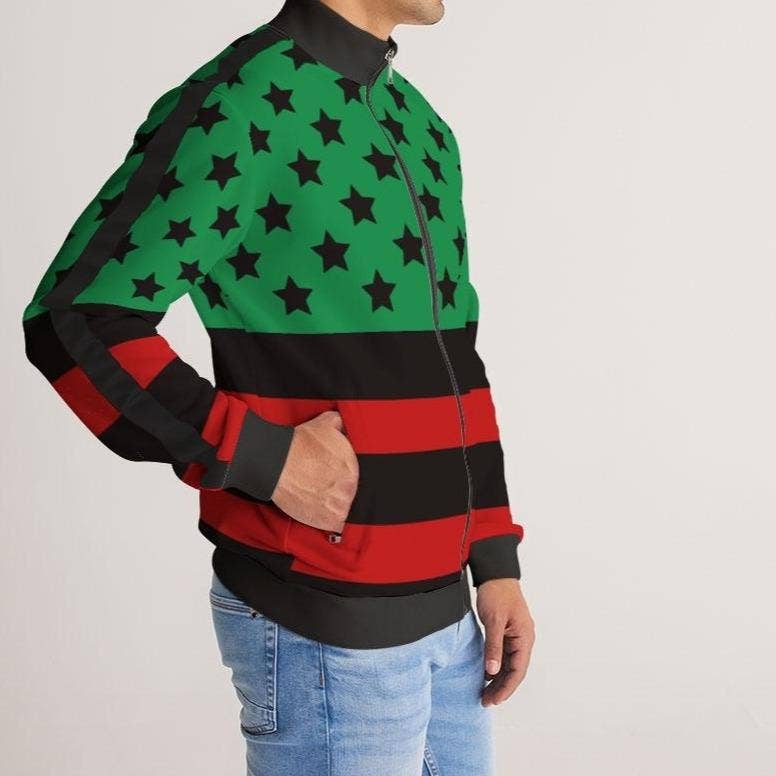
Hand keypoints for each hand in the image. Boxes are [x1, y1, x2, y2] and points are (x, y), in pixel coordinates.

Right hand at [271, 410, 358, 532]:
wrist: (278, 462)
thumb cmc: (299, 443)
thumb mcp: (324, 423)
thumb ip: (339, 423)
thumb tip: (342, 423)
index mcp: (354, 466)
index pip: (357, 476)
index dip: (346, 477)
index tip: (337, 477)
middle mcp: (351, 486)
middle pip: (352, 493)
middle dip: (341, 491)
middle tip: (328, 489)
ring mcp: (340, 505)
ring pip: (345, 510)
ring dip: (336, 508)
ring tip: (324, 502)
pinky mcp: (327, 520)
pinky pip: (336, 527)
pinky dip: (331, 524)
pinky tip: (323, 516)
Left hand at [476, 578, 534, 706]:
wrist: (495, 573)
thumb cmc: (497, 593)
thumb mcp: (493, 621)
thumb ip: (493, 647)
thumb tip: (492, 671)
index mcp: (525, 637)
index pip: (518, 670)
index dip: (506, 688)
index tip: (493, 700)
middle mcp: (523, 639)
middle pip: (514, 670)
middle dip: (501, 687)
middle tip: (485, 701)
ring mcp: (516, 636)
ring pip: (509, 664)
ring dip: (498, 679)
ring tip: (484, 692)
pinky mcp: (507, 632)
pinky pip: (504, 654)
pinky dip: (496, 666)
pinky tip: (485, 674)